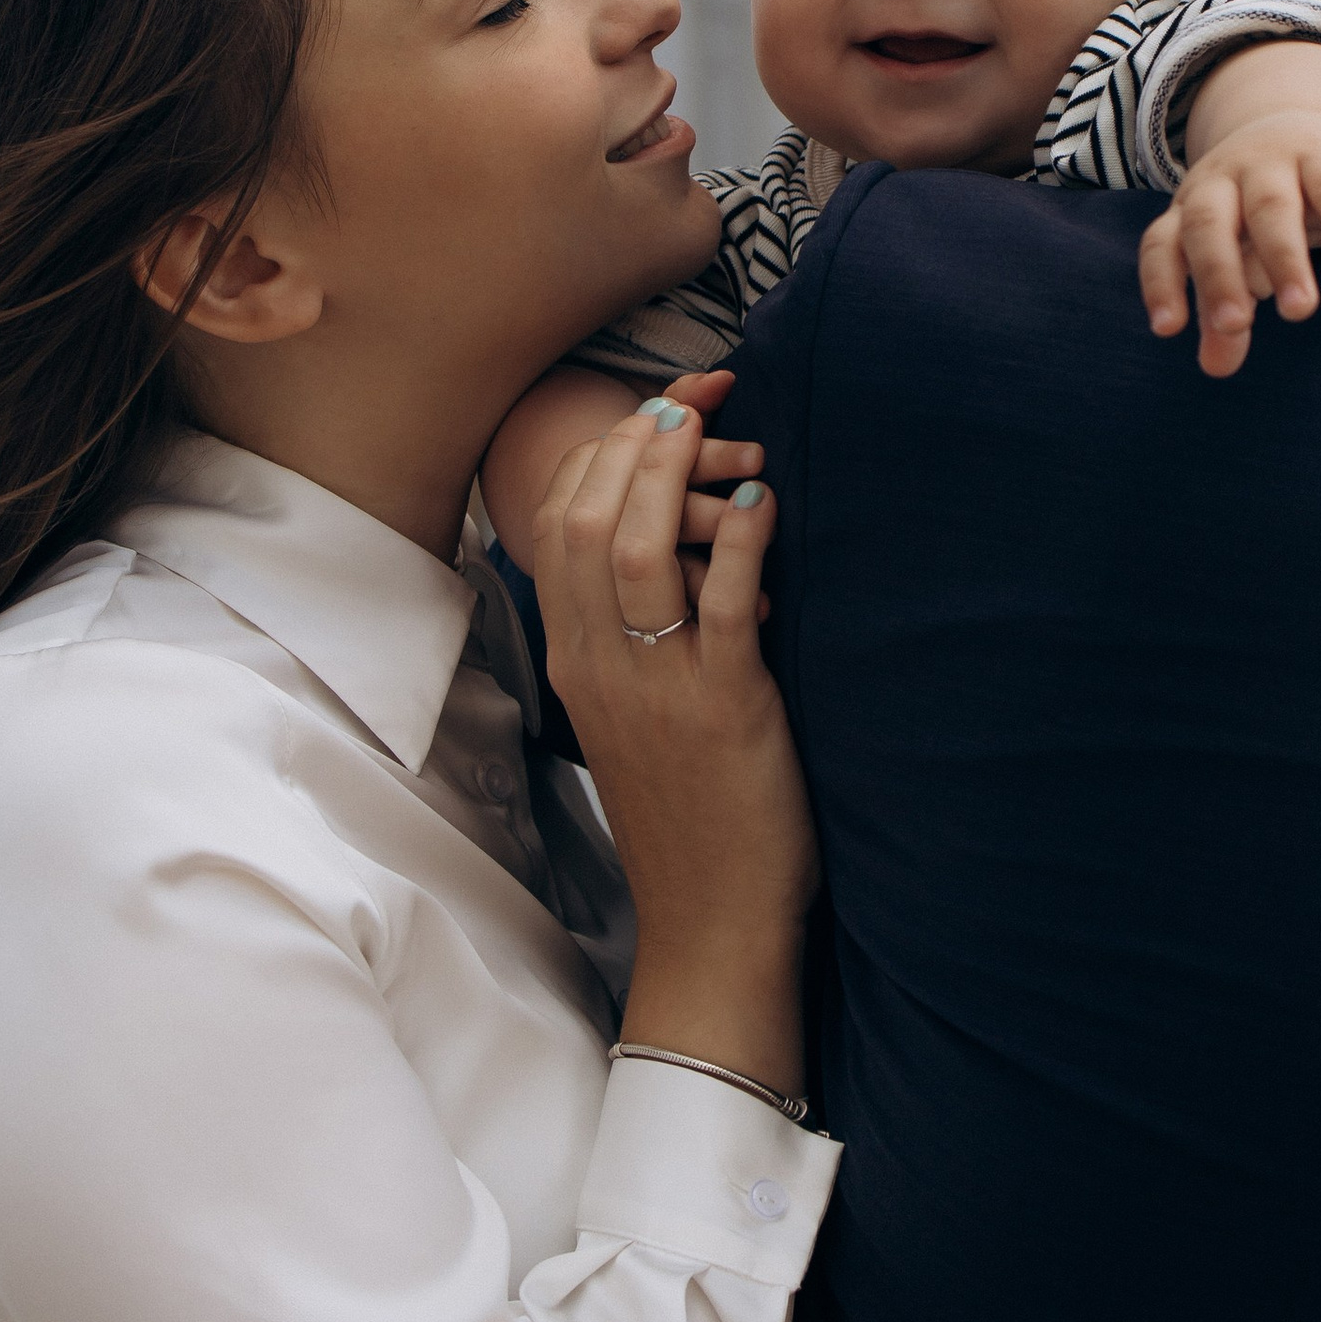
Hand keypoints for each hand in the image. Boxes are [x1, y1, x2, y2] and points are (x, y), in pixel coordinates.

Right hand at [533, 393, 814, 1096]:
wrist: (713, 923)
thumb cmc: (687, 818)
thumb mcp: (632, 721)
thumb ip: (630, 643)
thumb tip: (669, 560)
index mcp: (575, 665)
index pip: (556, 529)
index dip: (600, 457)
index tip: (648, 409)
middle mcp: (601, 669)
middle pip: (585, 523)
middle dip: (632, 444)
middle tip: (685, 398)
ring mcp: (656, 690)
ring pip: (635, 554)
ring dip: (675, 476)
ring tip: (718, 431)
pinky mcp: (723, 711)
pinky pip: (722, 609)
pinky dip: (740, 544)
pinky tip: (763, 504)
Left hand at [1138, 108, 1320, 378]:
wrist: (1298, 126)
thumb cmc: (1252, 214)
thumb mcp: (1234, 260)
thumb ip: (1223, 314)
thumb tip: (1216, 368)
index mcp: (1188, 211)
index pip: (1162, 244)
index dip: (1161, 284)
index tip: (1168, 329)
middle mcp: (1220, 183)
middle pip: (1208, 225)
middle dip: (1218, 275)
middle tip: (1235, 326)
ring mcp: (1270, 165)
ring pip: (1271, 209)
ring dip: (1283, 259)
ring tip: (1299, 310)